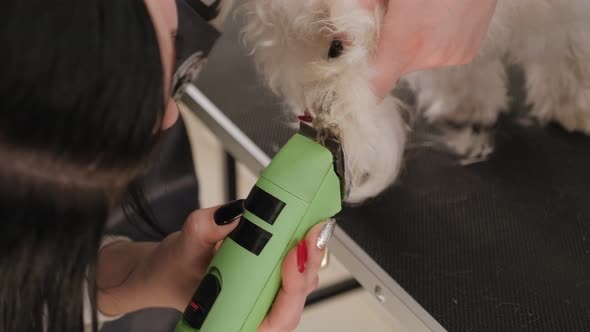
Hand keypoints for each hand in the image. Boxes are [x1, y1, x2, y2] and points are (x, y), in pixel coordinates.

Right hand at [97, 201, 328, 330]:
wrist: (164, 269)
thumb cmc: (172, 272)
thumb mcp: (183, 245)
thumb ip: (208, 227)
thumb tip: (239, 214)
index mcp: (235, 319)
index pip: (278, 316)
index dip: (293, 288)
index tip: (293, 256)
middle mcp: (254, 311)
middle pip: (296, 297)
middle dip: (308, 264)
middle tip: (311, 233)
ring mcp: (265, 294)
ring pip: (301, 281)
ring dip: (310, 253)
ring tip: (311, 226)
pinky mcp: (269, 274)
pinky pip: (293, 263)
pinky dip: (301, 245)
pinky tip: (303, 226)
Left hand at [360, 0, 496, 98]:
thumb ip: (360, 11)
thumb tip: (347, 35)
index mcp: (405, 42)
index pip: (374, 87)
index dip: (359, 83)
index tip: (351, 76)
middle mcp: (433, 56)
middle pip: (393, 67)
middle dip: (386, 46)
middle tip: (392, 14)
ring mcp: (454, 55)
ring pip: (416, 59)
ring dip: (411, 42)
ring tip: (422, 9)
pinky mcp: (469, 51)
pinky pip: (438, 52)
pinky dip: (432, 39)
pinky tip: (438, 12)